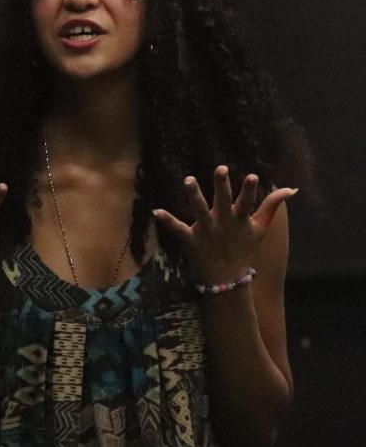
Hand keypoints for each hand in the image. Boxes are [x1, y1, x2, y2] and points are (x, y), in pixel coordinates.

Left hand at [153, 165, 295, 282]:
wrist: (227, 278)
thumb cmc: (243, 248)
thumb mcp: (260, 228)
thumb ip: (272, 206)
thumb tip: (290, 188)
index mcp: (239, 219)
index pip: (247, 201)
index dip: (249, 190)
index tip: (252, 176)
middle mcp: (223, 222)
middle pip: (223, 201)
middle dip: (222, 186)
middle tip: (220, 169)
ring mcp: (206, 230)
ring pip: (199, 209)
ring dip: (194, 195)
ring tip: (188, 179)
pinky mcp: (190, 239)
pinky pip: (177, 228)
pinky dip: (167, 220)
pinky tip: (156, 211)